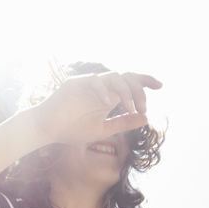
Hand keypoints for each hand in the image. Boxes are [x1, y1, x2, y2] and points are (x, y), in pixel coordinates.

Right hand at [31, 71, 161, 146]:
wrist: (48, 130)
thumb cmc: (71, 130)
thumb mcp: (103, 130)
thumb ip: (124, 123)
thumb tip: (145, 117)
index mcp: (108, 96)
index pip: (130, 82)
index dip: (145, 81)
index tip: (160, 86)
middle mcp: (101, 88)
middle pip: (126, 77)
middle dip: (139, 90)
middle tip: (142, 107)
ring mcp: (88, 84)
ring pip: (114, 77)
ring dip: (125, 91)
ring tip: (130, 107)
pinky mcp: (76, 83)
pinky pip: (94, 81)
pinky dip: (103, 90)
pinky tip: (109, 103)